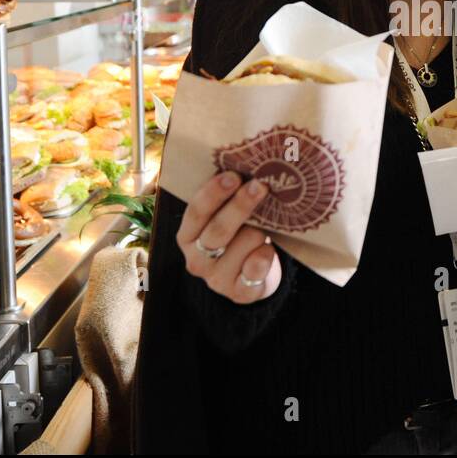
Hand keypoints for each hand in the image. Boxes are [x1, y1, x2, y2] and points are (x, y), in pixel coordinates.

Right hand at [177, 170, 280, 303]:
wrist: (251, 276)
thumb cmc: (237, 236)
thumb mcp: (223, 218)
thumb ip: (225, 199)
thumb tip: (244, 164)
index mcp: (187, 236)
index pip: (195, 212)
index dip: (213, 193)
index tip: (232, 175)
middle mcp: (196, 259)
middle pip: (218, 230)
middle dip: (240, 206)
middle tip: (260, 186)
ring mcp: (216, 279)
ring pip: (244, 244)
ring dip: (260, 230)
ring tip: (267, 225)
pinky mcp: (239, 293)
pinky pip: (257, 266)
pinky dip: (266, 253)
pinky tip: (269, 248)